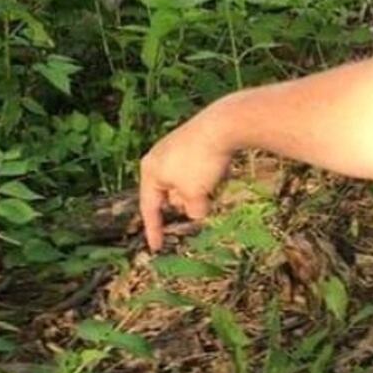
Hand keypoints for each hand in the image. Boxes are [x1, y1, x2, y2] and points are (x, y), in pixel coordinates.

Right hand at [137, 114, 232, 248]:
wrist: (223, 125)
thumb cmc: (201, 162)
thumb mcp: (195, 195)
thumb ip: (193, 210)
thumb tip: (197, 212)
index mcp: (150, 170)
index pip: (149, 207)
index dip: (154, 230)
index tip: (156, 248)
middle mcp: (158, 157)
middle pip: (170, 194)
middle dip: (186, 203)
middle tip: (203, 203)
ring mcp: (176, 147)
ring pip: (187, 182)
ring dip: (200, 190)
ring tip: (214, 182)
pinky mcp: (195, 141)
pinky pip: (200, 169)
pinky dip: (209, 176)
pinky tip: (222, 170)